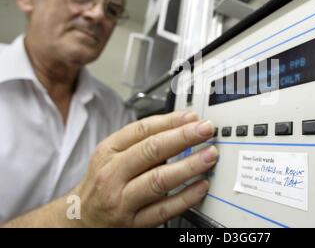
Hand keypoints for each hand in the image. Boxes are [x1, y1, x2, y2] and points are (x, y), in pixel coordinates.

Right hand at [74, 110, 217, 226]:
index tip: (193, 117)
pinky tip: (201, 187)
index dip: (171, 121)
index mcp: (109, 151)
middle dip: (183, 137)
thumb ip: (142, 141)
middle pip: (151, 151)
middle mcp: (113, 174)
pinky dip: (185, 198)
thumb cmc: (102, 182)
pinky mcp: (133, 223)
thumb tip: (181, 125)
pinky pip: (163, 210)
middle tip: (206, 130)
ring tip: (209, 156)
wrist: (80, 219)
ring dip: (188, 166)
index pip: (142, 129)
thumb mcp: (111, 155)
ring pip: (159, 180)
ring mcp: (122, 200)